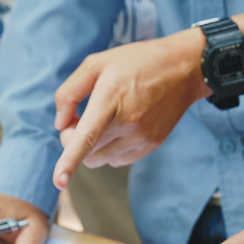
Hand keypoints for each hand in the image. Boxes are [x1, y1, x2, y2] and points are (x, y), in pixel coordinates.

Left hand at [51, 29, 209, 189]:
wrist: (184, 68)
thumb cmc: (136, 62)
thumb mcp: (96, 63)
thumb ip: (70, 92)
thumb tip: (60, 124)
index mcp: (110, 99)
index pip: (87, 137)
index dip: (69, 161)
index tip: (59, 182)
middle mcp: (127, 123)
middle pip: (86, 152)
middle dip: (73, 140)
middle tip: (78, 118)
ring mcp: (141, 137)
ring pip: (100, 160)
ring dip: (91, 147)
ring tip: (101, 121)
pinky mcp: (150, 145)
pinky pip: (117, 160)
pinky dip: (109, 149)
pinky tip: (118, 127)